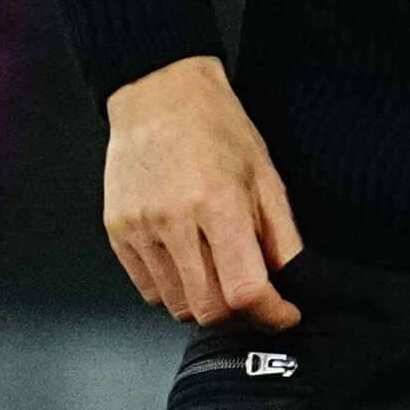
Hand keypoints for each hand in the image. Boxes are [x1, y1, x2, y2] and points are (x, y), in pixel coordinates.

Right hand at [103, 56, 299, 327]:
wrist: (158, 94)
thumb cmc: (215, 127)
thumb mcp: (265, 176)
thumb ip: (282, 237)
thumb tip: (291, 285)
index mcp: (218, 204)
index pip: (245, 290)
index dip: (271, 314)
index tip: (283, 313)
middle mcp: (174, 220)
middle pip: (209, 309)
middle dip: (239, 313)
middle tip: (252, 293)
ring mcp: (140, 229)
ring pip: (177, 306)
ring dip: (204, 302)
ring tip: (217, 271)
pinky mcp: (118, 232)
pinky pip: (149, 290)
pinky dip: (174, 290)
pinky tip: (187, 262)